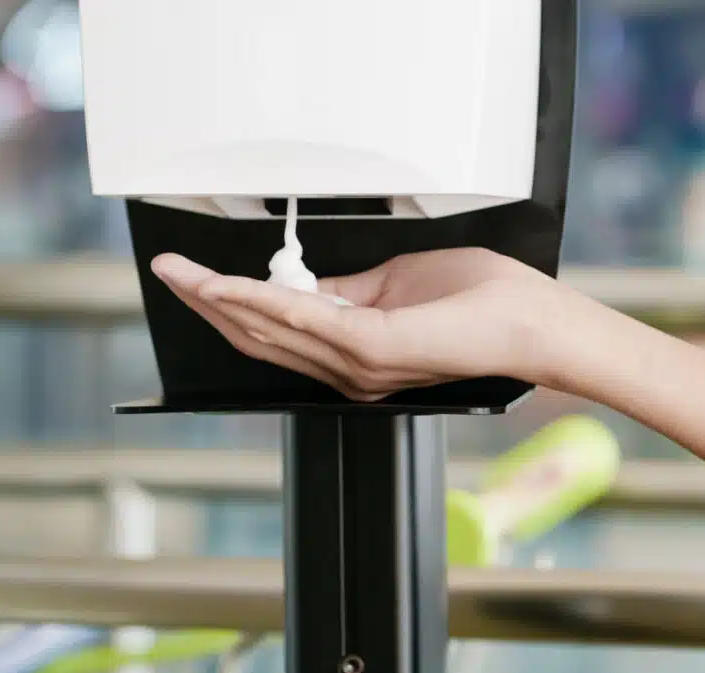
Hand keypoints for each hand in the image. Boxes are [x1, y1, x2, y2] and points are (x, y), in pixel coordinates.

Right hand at [150, 248, 576, 400]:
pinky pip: (310, 321)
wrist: (535, 324)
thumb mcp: (398, 286)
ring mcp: (362, 364)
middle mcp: (351, 369)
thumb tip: (303, 285)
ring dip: (224, 301)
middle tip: (169, 273)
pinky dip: (267, 301)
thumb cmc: (482, 303)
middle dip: (209, 303)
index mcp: (354, 352)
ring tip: (185, 276)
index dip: (230, 305)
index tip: (192, 278)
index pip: (277, 331)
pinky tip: (236, 286)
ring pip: (274, 332)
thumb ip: (347, 293)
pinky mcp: (379, 349)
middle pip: (262, 337)